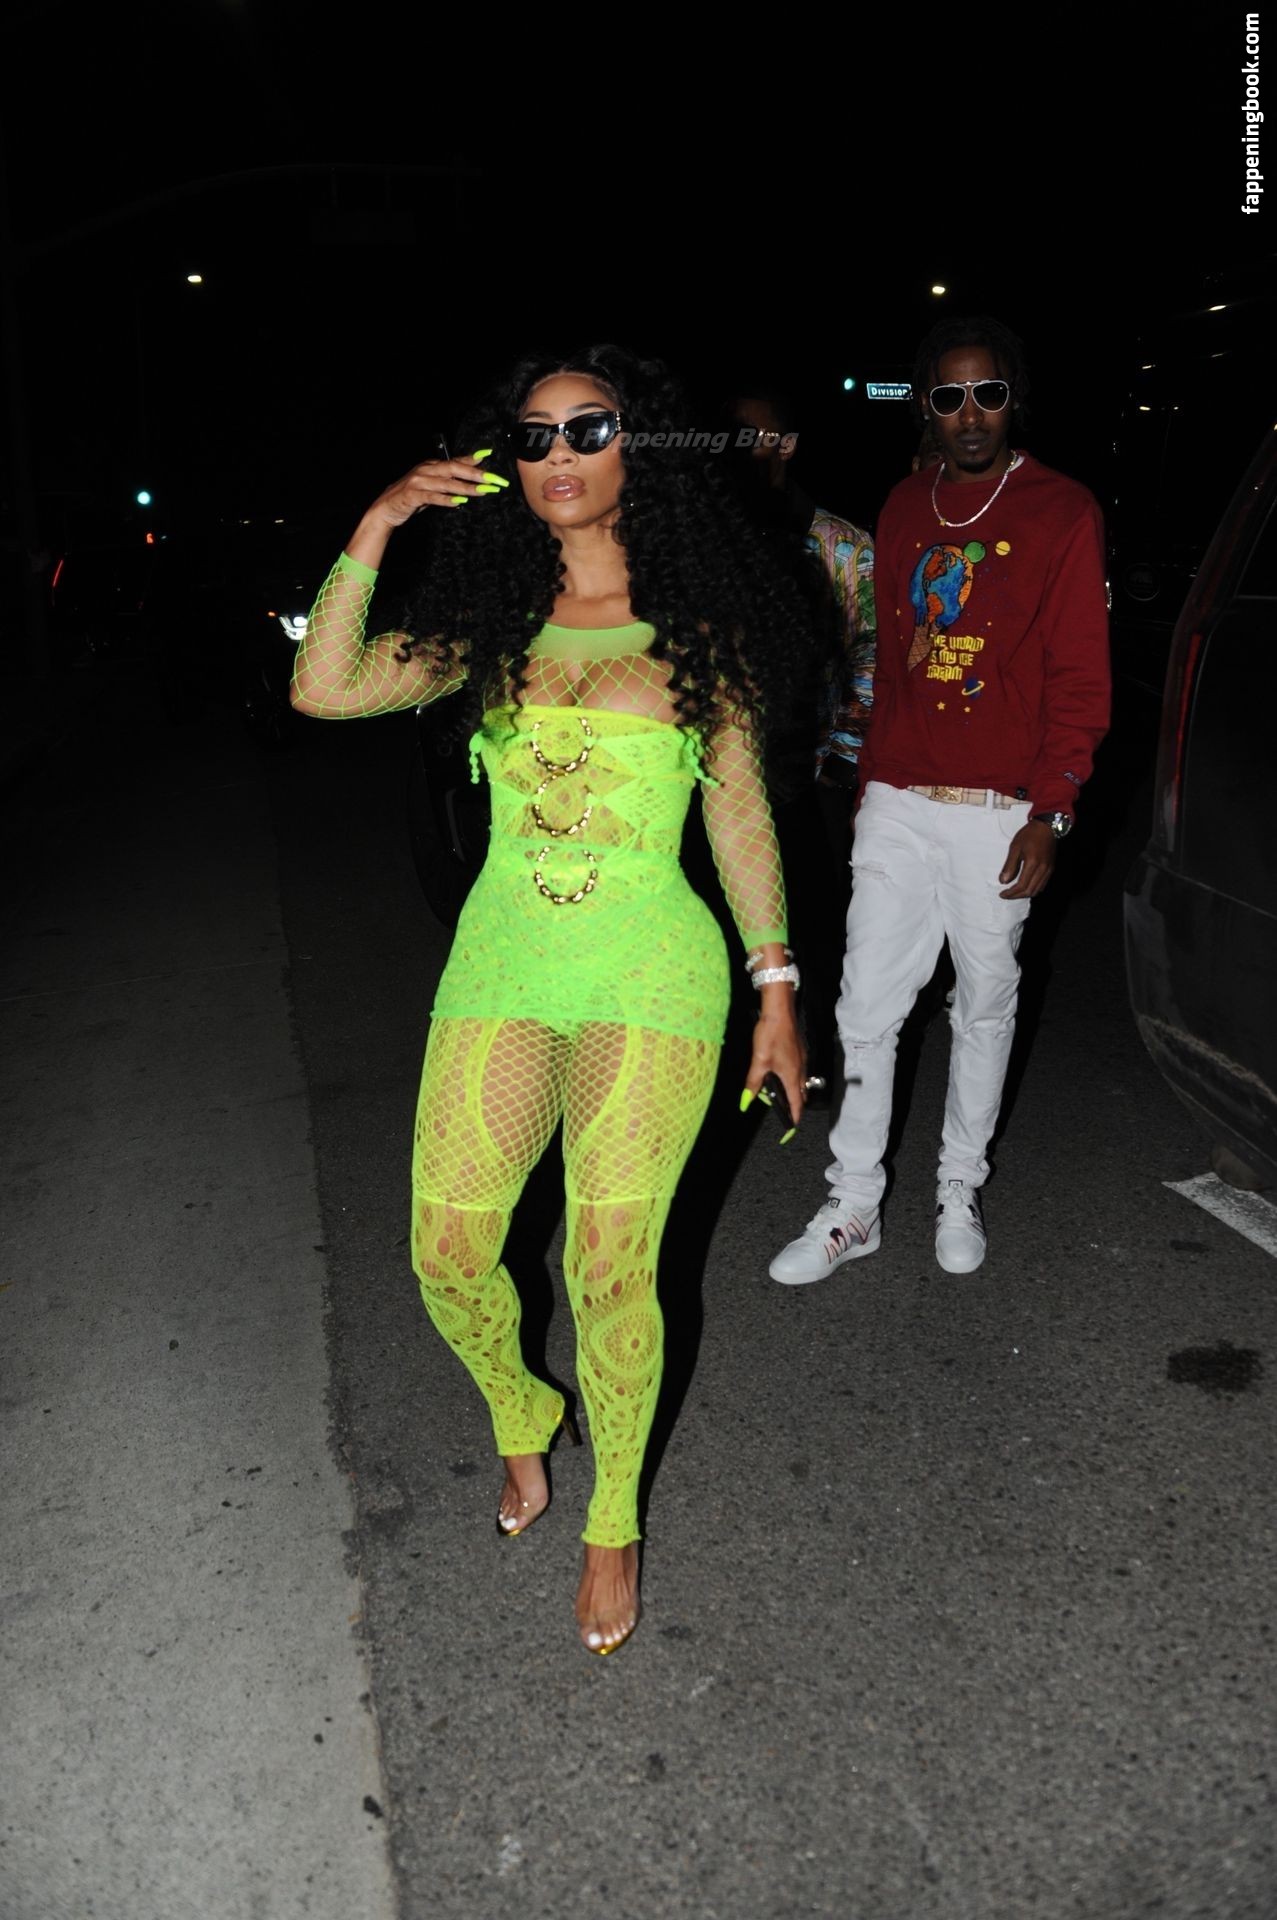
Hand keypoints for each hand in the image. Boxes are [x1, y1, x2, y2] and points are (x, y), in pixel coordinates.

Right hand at [366, 454, 505, 529]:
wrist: (385, 508)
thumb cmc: (411, 497)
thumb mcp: (432, 486)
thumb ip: (448, 480)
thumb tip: (470, 474)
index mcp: (431, 465)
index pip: (456, 461)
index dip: (473, 459)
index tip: (490, 455)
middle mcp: (425, 469)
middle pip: (454, 468)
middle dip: (475, 473)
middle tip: (493, 479)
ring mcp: (418, 481)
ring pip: (446, 483)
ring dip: (465, 487)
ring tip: (482, 491)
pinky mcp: (412, 495)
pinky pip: (432, 497)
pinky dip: (445, 500)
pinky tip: (458, 503)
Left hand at [742, 998, 806, 1134]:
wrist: (780, 1012)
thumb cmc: (770, 1036)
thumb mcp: (758, 1061)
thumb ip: (753, 1083)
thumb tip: (746, 1103)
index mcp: (792, 1076)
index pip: (796, 1104)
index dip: (794, 1118)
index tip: (791, 1128)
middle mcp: (800, 1070)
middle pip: (800, 1095)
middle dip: (793, 1106)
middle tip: (781, 1111)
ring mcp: (802, 1060)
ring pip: (800, 1083)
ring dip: (791, 1092)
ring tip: (776, 1093)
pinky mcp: (799, 1052)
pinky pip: (798, 1072)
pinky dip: (791, 1079)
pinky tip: (778, 1073)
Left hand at [998, 819, 1055, 898]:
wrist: (1047, 827)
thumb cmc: (1030, 834)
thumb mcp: (1015, 847)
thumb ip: (1010, 865)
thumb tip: (1003, 881)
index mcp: (1033, 863)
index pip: (1022, 885)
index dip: (1011, 893)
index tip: (1002, 894)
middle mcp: (1043, 869)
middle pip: (1030, 891)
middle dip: (1017, 896)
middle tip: (1007, 895)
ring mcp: (1048, 870)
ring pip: (1037, 890)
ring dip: (1025, 894)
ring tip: (1014, 893)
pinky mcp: (1051, 868)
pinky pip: (1042, 884)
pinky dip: (1033, 889)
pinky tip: (1025, 886)